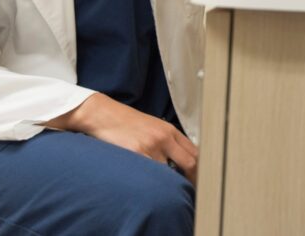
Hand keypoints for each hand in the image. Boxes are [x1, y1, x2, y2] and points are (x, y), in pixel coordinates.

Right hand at [45, 93, 198, 183]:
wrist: (104, 115)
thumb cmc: (126, 122)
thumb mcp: (152, 127)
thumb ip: (167, 141)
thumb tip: (181, 161)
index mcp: (170, 130)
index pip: (195, 152)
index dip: (200, 169)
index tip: (199, 180)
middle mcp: (164, 137)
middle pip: (190, 162)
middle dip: (192, 179)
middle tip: (190, 189)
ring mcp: (151, 145)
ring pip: (170, 172)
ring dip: (169, 182)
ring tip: (164, 186)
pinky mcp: (137, 153)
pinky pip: (152, 173)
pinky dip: (153, 181)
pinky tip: (149, 181)